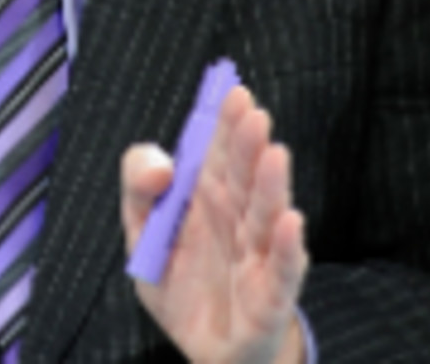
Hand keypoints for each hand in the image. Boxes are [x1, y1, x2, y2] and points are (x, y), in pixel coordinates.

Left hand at [122, 88, 307, 363]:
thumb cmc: (180, 283)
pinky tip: (291, 222)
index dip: (227, 123)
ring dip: (271, 186)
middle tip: (254, 114)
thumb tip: (162, 165)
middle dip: (248, 146)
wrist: (206, 351)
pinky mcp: (268, 301)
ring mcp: (257, 258)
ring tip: (274, 153)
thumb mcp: (144, 233)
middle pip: (245, 178)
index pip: (221, 153)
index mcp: (210, 197)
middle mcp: (239, 220)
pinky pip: (281, 274)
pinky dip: (288, 250)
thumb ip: (139, 188)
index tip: (234, 92)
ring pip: (266, 217)